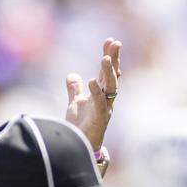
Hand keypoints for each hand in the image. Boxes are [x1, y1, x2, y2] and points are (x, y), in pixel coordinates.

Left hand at [64, 38, 120, 153]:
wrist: (79, 145)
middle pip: (112, 75)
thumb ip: (75, 89)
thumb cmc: (81, 126)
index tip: (109, 41)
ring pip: (110, 87)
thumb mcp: (75, 103)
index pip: (106, 71)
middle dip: (114, 59)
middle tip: (115, 43)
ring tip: (104, 58)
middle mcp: (106, 99)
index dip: (109, 56)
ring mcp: (105, 108)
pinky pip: (100, 103)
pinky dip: (96, 92)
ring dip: (108, 73)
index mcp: (101, 93)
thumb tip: (72, 75)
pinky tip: (91, 81)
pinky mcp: (100, 119)